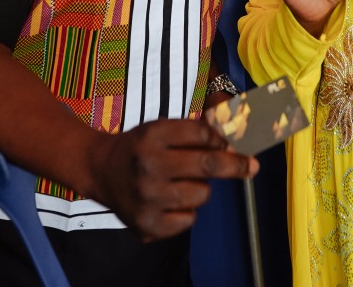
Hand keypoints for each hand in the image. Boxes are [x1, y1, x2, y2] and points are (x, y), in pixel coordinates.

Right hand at [85, 118, 257, 241]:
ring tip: (181, 183)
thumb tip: (234, 143)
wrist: (100, 170)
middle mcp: (149, 166)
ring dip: (200, 188)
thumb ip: (194, 133)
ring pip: (202, 194)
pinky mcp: (148, 224)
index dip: (220, 138)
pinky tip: (169, 201)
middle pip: (208, 165)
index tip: (230, 144)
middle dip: (236, 165)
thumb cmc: (140, 147)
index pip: (202, 134)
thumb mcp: (160, 128)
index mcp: (152, 136)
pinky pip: (189, 219)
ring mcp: (148, 198)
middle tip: (252, 166)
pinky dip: (186, 211)